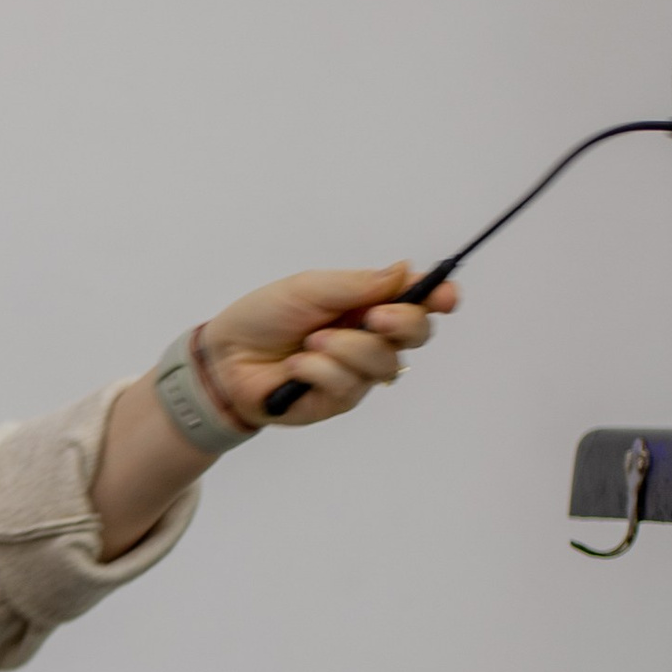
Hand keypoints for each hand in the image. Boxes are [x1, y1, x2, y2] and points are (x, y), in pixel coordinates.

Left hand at [202, 264, 459, 427]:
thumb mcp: (309, 288)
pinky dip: (320, 370)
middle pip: (417, 334)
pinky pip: (348, 386)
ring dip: (346, 349)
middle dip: (401, 324)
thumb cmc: (264, 317)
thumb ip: (358, 284)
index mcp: (368, 304)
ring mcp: (357, 372)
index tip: (446, 296)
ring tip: (311, 341)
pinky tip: (295, 367)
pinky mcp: (337, 401)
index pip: (417, 301)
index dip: (439, 298)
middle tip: (374, 317)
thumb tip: (405, 270)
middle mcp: (370, 338)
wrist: (225, 358)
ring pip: (383, 363)